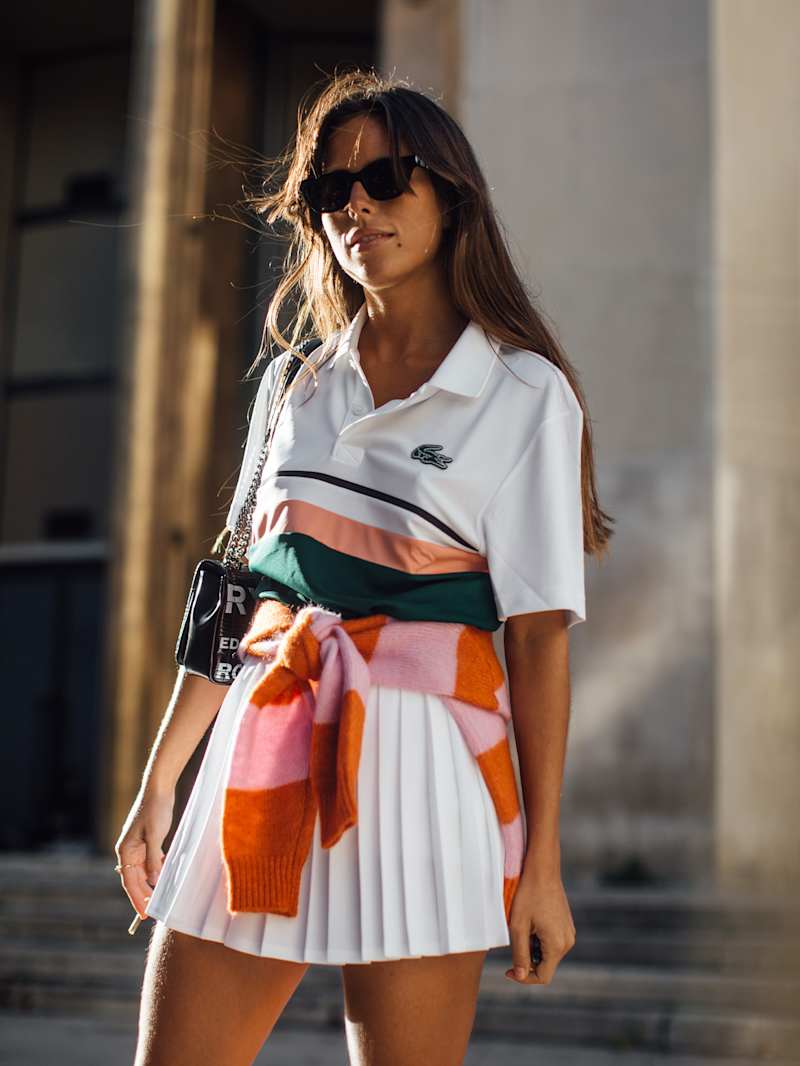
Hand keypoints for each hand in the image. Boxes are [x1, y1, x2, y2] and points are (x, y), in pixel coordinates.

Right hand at [114, 787, 174, 919]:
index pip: (129, 881)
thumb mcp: (154, 835)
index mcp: (125, 850)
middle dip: (143, 895)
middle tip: (153, 911)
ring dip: (150, 884)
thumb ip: (153, 858)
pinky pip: (150, 861)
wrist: (159, 788)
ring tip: (158, 899)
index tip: (144, 913)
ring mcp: (138, 845)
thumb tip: (152, 880)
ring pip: (142, 871)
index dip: (137, 898)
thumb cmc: (155, 809)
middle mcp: (129, 850)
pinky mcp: (147, 840)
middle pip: (135, 879)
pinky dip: (155, 871)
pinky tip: (163, 878)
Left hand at [505, 868, 575, 984]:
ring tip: (522, 927)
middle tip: (513, 942)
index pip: (542, 977)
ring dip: (532, 948)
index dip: (523, 978)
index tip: (507, 970)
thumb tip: (520, 976)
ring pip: (548, 953)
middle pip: (545, 965)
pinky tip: (531, 922)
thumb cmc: (528, 895)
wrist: (542, 869)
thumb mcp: (518, 926)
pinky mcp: (566, 924)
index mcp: (557, 945)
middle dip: (527, 960)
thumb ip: (519, 954)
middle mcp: (568, 941)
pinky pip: (552, 941)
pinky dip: (538, 939)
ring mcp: (569, 932)